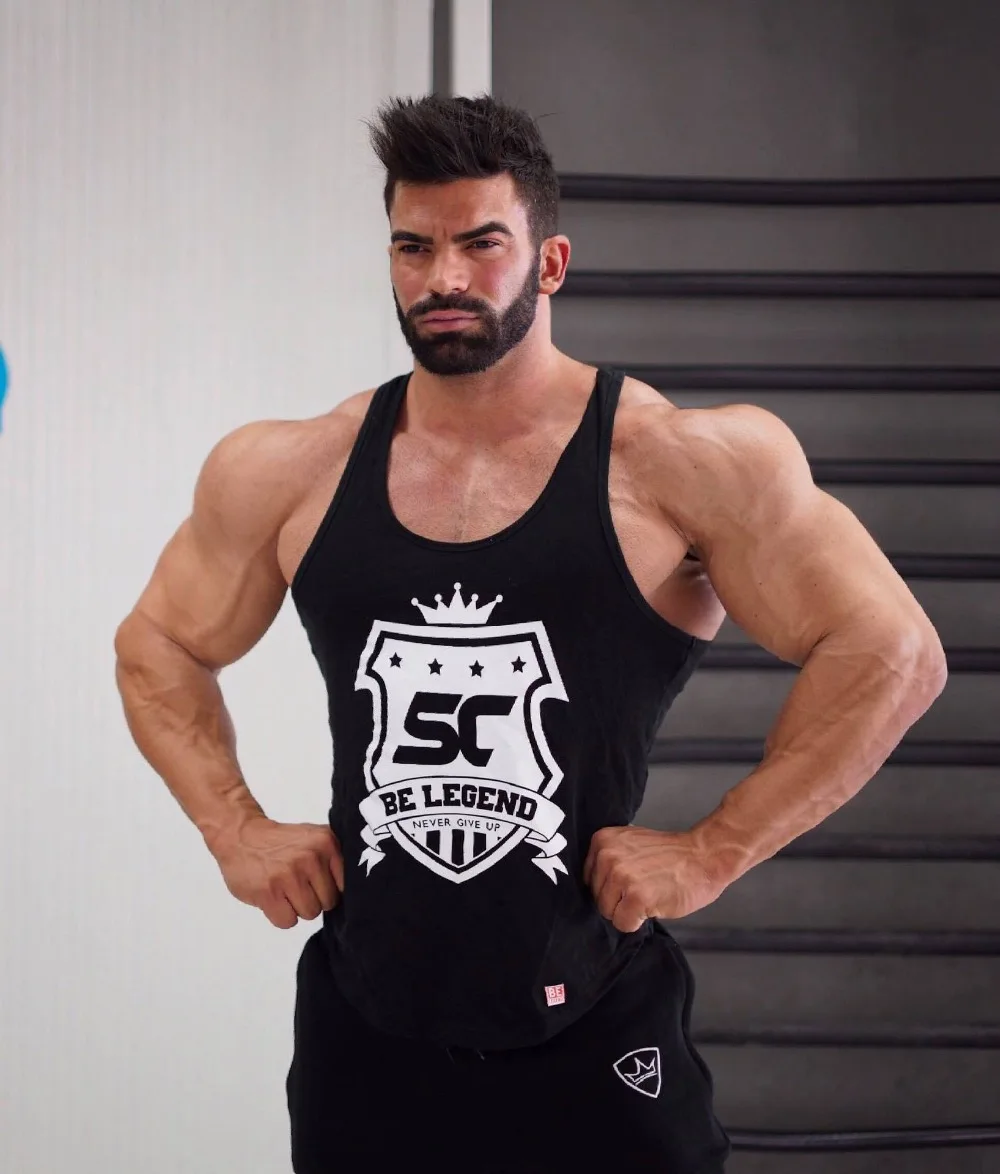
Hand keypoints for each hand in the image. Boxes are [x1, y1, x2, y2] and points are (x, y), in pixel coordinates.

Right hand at [208, 816, 344, 928]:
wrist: (242, 836)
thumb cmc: (282, 844)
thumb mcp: (315, 838)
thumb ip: (335, 859)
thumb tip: (357, 891)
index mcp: (327, 843)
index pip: (346, 885)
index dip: (331, 888)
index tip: (318, 882)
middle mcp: (311, 857)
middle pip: (328, 903)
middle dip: (313, 899)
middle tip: (297, 884)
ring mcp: (289, 874)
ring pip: (309, 914)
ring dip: (296, 908)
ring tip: (284, 889)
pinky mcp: (269, 892)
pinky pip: (288, 922)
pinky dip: (280, 916)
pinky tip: (273, 897)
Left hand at [583, 825, 726, 932]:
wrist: (704, 857)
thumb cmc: (672, 855)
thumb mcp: (630, 844)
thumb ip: (609, 859)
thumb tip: (593, 886)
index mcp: (602, 840)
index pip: (589, 879)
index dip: (611, 887)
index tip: (631, 881)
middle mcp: (607, 856)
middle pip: (597, 898)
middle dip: (619, 899)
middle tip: (644, 887)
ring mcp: (620, 876)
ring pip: (608, 913)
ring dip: (629, 911)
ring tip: (650, 894)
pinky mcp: (635, 897)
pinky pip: (623, 924)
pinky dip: (638, 922)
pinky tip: (654, 904)